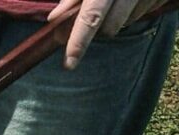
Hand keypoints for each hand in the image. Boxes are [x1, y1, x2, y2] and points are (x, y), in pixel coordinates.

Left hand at [48, 0, 171, 67]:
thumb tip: (54, 18)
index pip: (90, 18)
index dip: (78, 43)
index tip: (69, 63)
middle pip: (110, 28)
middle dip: (99, 29)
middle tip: (92, 19)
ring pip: (128, 22)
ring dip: (118, 18)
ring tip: (116, 0)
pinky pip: (145, 13)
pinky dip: (135, 10)